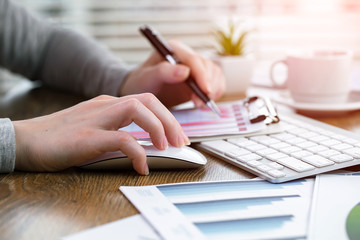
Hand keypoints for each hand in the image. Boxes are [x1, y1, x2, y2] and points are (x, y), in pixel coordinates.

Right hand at [13, 94, 188, 174]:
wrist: (26, 140)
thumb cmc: (60, 137)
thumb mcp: (94, 128)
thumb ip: (116, 130)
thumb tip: (142, 144)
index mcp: (108, 104)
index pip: (146, 101)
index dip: (167, 116)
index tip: (178, 135)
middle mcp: (105, 106)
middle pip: (147, 101)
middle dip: (170, 120)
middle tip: (181, 142)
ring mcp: (96, 119)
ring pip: (137, 110)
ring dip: (158, 128)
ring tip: (166, 148)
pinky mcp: (87, 136)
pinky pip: (121, 139)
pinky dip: (137, 152)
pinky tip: (141, 166)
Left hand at [120, 40, 224, 106]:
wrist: (144, 91)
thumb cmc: (142, 82)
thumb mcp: (147, 78)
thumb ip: (163, 72)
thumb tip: (185, 71)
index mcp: (174, 48)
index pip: (193, 59)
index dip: (202, 75)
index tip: (205, 91)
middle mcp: (187, 55)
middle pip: (207, 67)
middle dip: (206, 86)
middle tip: (198, 103)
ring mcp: (195, 66)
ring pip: (215, 74)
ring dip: (212, 90)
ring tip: (198, 104)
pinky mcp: (201, 78)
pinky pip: (216, 82)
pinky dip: (215, 93)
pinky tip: (204, 101)